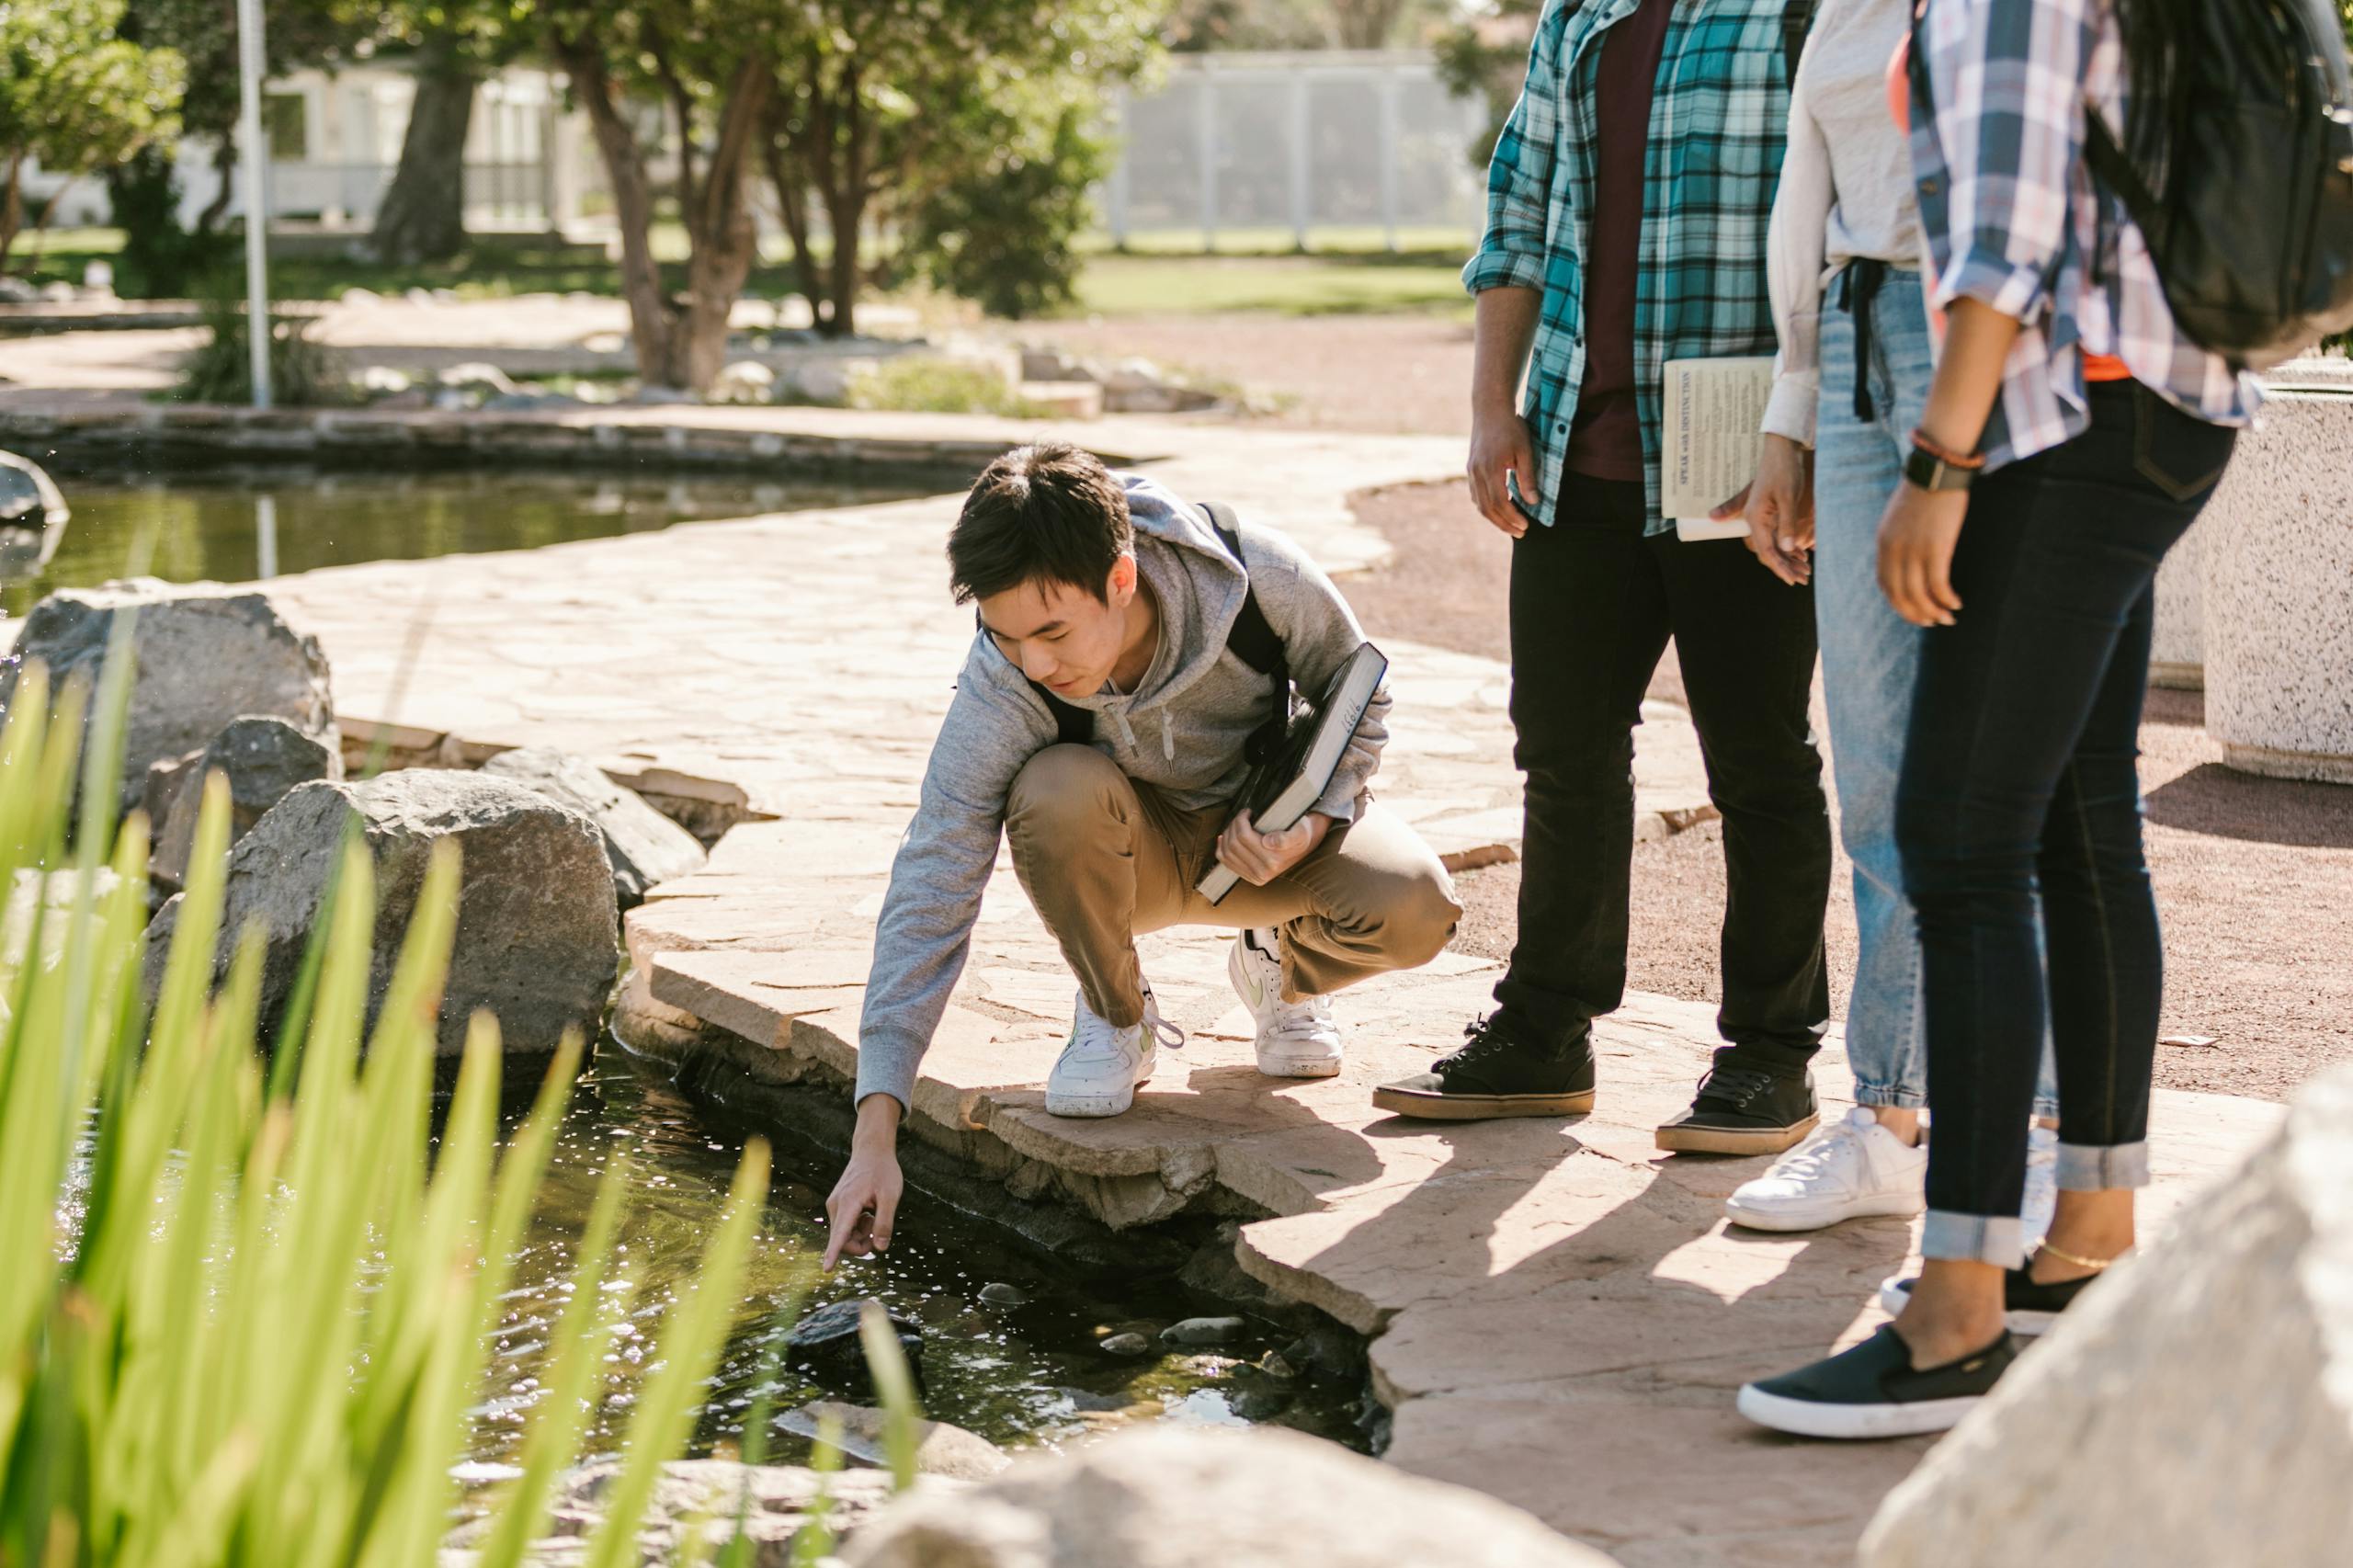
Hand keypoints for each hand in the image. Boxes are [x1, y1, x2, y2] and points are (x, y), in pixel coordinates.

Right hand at [822, 1095, 904, 1269]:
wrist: (871, 1150)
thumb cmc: (883, 1171)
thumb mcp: (891, 1196)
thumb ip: (885, 1222)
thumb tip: (880, 1249)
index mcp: (848, 1203)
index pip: (840, 1234)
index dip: (834, 1253)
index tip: (826, 1269)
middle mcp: (835, 1206)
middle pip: (843, 1241)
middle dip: (862, 1244)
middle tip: (879, 1232)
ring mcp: (834, 1206)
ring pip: (844, 1235)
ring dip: (861, 1234)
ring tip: (874, 1216)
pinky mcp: (836, 1206)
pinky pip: (845, 1227)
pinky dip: (858, 1227)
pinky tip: (868, 1213)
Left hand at [1215, 811, 1332, 887]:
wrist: (1304, 846)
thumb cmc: (1300, 833)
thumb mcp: (1300, 831)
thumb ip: (1287, 837)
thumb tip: (1268, 842)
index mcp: (1272, 861)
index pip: (1243, 836)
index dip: (1241, 819)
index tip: (1249, 811)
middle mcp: (1262, 873)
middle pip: (1234, 843)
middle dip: (1234, 824)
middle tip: (1242, 815)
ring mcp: (1254, 877)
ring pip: (1227, 851)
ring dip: (1228, 833)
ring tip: (1237, 824)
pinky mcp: (1248, 877)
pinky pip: (1225, 861)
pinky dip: (1221, 848)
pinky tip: (1225, 837)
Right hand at [1466, 408, 1538, 537]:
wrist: (1489, 409)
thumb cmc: (1510, 427)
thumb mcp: (1525, 450)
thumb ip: (1527, 477)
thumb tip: (1533, 502)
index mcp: (1491, 469)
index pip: (1500, 502)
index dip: (1512, 518)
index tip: (1525, 526)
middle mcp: (1477, 473)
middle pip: (1487, 508)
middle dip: (1504, 524)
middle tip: (1520, 533)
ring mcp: (1471, 471)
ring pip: (1479, 504)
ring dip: (1494, 518)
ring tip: (1510, 526)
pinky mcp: (1471, 469)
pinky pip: (1476, 495)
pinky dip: (1486, 507)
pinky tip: (1498, 510)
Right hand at [1712, 434, 1813, 585]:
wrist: (1782, 448)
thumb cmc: (1784, 469)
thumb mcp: (1788, 497)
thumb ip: (1787, 524)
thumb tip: (1788, 549)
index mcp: (1755, 518)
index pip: (1766, 551)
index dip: (1780, 567)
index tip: (1792, 579)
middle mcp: (1754, 520)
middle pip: (1767, 552)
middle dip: (1785, 567)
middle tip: (1803, 578)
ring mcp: (1761, 517)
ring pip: (1772, 546)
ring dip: (1787, 559)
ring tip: (1805, 570)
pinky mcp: (1770, 512)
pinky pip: (1776, 536)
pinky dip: (1788, 548)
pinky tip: (1802, 554)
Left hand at [1876, 482, 1969, 626]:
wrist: (1937, 469)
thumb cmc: (1923, 490)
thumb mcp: (1898, 517)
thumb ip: (1897, 540)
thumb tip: (1906, 560)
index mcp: (1883, 544)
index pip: (1885, 585)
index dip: (1899, 603)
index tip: (1913, 611)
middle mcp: (1894, 551)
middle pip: (1900, 596)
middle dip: (1916, 614)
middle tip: (1932, 622)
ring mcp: (1914, 551)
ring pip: (1920, 596)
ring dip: (1934, 612)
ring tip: (1947, 619)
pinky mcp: (1936, 549)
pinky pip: (1938, 586)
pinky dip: (1946, 599)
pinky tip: (1956, 603)